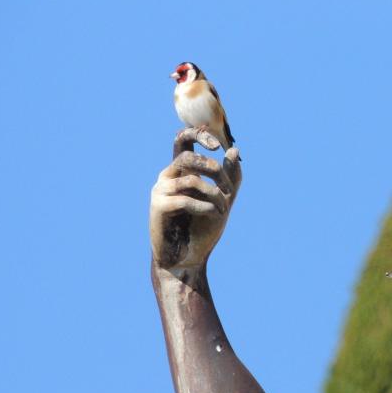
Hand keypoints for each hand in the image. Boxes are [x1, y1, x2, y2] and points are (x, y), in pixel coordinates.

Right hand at [150, 134, 241, 273]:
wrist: (189, 257)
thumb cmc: (203, 229)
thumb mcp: (224, 200)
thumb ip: (230, 177)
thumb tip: (234, 150)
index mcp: (181, 171)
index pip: (182, 139)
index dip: (198, 135)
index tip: (218, 146)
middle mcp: (168, 176)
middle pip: (187, 156)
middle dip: (212, 169)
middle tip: (226, 187)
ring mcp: (160, 190)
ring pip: (191, 179)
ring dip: (214, 194)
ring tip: (223, 210)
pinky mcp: (158, 206)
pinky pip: (185, 199)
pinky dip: (205, 207)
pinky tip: (213, 215)